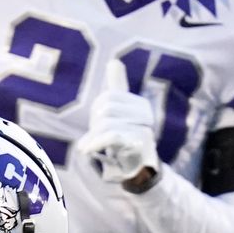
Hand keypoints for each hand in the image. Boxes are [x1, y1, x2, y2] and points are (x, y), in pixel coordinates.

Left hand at [84, 62, 157, 186]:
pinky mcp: (137, 146)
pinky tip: (87, 150)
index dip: (98, 111)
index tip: (100, 125)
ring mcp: (143, 130)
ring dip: (93, 136)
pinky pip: (111, 135)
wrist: (136, 171)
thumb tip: (115, 61)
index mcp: (140, 104)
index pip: (109, 97)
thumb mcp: (120, 113)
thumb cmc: (126, 140)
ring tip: (91, 147)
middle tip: (95, 137)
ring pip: (106, 121)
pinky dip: (95, 142)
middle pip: (107, 107)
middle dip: (95, 123)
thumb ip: (118, 88)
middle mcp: (146, 115)